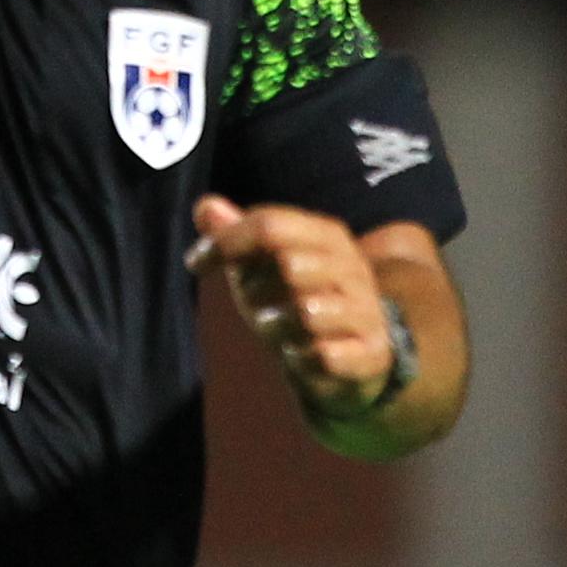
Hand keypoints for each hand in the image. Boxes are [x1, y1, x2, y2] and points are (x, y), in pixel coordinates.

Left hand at [189, 197, 396, 412]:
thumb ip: (237, 235)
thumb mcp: (262, 267)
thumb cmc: (297, 302)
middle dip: (256, 289)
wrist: (351, 356)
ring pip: (306, 313)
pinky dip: (301, 360)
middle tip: (256, 306)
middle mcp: (352, 266)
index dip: (225, 242)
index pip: (269, 225)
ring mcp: (365, 309)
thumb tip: (203, 206)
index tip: (195, 263)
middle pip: (288, 263)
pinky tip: (300, 356)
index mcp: (326, 235)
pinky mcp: (371, 352)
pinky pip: (324, 355)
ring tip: (278, 329)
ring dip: (277, 327)